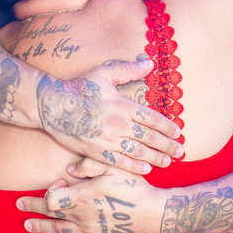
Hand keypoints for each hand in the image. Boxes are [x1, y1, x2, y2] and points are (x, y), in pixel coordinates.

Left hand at [17, 161, 165, 232]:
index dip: (49, 192)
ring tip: (27, 225)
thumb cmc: (134, 187)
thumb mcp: (114, 167)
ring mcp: (88, 230)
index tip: (57, 186)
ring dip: (41, 227)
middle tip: (18, 205)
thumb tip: (69, 169)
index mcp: (83, 196)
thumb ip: (90, 164)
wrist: (153, 213)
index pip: (52, 198)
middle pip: (50, 214)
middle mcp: (81, 215)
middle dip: (33, 208)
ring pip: (58, 229)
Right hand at [37, 59, 183, 174]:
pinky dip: (134, 166)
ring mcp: (107, 140)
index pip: (152, 118)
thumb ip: (129, 69)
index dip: (167, 126)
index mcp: (122, 105)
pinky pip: (119, 162)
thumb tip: (150, 63)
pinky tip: (146, 169)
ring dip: (155, 157)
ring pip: (137, 152)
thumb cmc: (79, 87)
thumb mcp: (104, 73)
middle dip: (167, 145)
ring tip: (168, 161)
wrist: (51, 105)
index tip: (178, 132)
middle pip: (149, 137)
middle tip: (181, 151)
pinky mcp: (95, 152)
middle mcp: (118, 124)